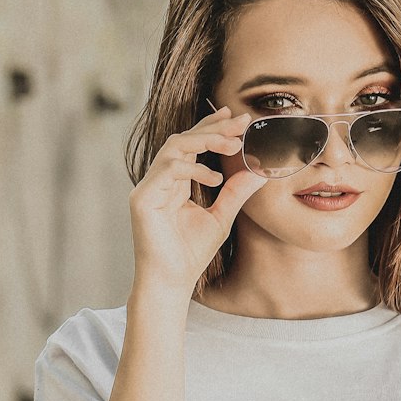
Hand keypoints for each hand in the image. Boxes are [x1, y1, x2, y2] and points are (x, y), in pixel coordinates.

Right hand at [128, 104, 266, 298]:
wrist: (172, 282)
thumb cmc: (191, 254)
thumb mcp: (221, 217)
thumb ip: (235, 193)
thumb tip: (258, 170)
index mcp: (174, 182)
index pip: (192, 144)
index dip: (212, 127)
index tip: (236, 118)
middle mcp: (158, 180)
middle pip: (183, 139)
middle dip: (213, 128)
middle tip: (241, 122)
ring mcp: (148, 188)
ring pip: (174, 147)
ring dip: (205, 140)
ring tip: (233, 144)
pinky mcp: (142, 199)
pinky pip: (167, 170)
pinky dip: (193, 169)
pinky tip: (215, 179)